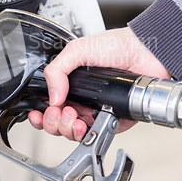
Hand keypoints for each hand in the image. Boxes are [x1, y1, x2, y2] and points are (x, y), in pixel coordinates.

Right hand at [28, 27, 170, 141]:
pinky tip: (86, 124)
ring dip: (67, 129)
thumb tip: (52, 96)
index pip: (49, 106)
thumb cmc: (115, 46)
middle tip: (59, 111)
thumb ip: (57, 70)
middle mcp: (82, 100)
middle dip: (53, 123)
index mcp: (70, 85)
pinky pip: (98, 134)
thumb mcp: (77, 50)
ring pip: (74, 133)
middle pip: (58, 124)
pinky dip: (89, 134)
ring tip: (72, 117)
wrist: (143, 51)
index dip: (41, 114)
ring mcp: (97, 111)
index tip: (38, 113)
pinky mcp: (114, 120)